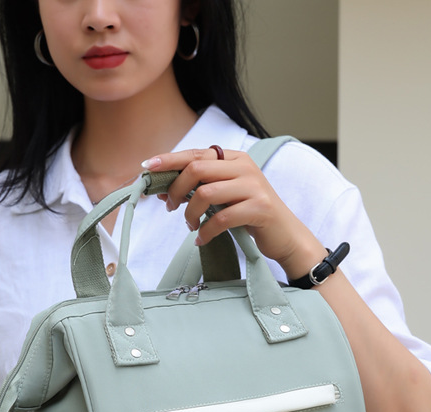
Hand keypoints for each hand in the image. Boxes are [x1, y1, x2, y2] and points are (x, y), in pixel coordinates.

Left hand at [142, 147, 326, 278]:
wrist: (284, 235)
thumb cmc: (250, 215)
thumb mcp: (224, 196)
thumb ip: (199, 189)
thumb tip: (162, 192)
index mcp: (235, 159)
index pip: (196, 153)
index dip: (169, 160)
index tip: (146, 168)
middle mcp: (244, 167)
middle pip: (196, 168)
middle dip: (176, 189)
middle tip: (170, 208)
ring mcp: (253, 187)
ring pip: (205, 193)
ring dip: (189, 213)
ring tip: (189, 226)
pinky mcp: (259, 208)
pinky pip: (221, 218)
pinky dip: (205, 232)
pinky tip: (201, 240)